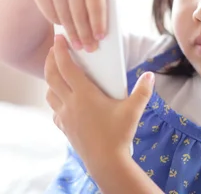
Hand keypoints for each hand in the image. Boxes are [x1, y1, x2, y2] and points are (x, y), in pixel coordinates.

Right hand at [25, 0, 125, 51]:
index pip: (95, 3)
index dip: (98, 22)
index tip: (100, 37)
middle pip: (79, 13)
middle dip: (85, 34)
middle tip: (89, 49)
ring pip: (64, 15)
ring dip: (71, 33)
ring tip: (77, 45)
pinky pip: (50, 12)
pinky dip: (58, 22)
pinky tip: (64, 28)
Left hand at [45, 34, 154, 169]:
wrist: (106, 163)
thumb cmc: (119, 135)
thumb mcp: (133, 110)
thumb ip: (142, 91)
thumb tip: (150, 75)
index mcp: (84, 94)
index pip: (66, 66)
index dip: (60, 50)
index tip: (58, 38)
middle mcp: (70, 103)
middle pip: (52, 76)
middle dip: (50, 60)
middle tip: (53, 49)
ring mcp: (65, 116)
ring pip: (49, 93)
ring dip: (50, 80)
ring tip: (57, 72)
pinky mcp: (64, 128)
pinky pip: (54, 110)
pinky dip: (55, 100)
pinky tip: (63, 100)